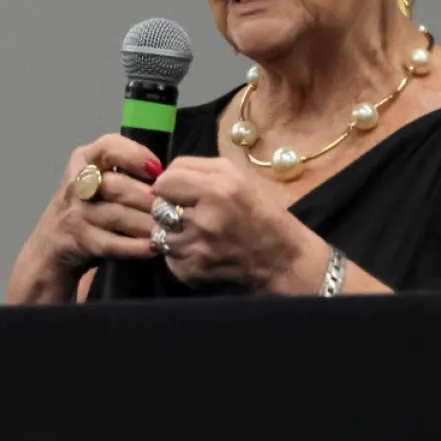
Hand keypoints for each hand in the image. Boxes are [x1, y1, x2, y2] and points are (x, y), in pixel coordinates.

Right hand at [8, 134, 162, 302]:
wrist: (50, 250)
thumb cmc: (87, 212)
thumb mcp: (98, 182)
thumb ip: (126, 173)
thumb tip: (173, 177)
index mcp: (83, 161)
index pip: (107, 147)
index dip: (135, 155)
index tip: (158, 169)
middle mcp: (75, 185)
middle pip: (116, 185)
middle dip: (149, 198)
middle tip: (174, 206)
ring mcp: (74, 214)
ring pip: (117, 215)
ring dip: (147, 223)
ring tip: (170, 228)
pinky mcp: (78, 241)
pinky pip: (111, 243)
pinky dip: (135, 247)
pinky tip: (154, 247)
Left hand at [148, 157, 324, 292]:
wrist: (282, 260)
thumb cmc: (261, 211)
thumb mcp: (237, 176)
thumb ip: (196, 168)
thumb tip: (161, 177)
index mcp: (217, 190)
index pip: (164, 181)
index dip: (170, 185)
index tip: (181, 191)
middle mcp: (204, 220)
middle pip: (158, 206)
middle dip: (171, 208)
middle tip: (193, 213)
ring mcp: (196, 249)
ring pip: (159, 232)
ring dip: (173, 231)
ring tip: (198, 232)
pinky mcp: (191, 271)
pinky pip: (167, 255)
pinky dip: (179, 252)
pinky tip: (201, 250)